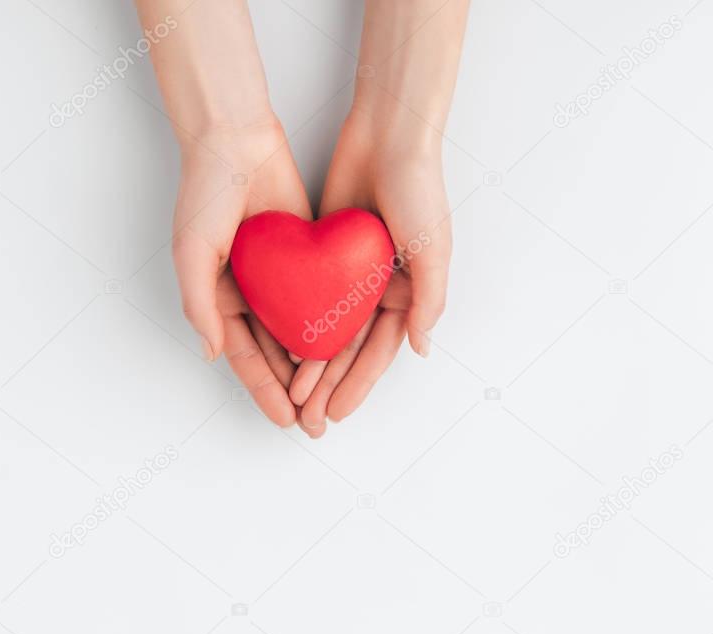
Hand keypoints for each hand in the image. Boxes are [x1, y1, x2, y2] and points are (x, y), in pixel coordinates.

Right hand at [172, 120, 312, 426]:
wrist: (237, 140)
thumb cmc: (205, 193)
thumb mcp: (192, 251)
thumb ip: (199, 304)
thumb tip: (210, 353)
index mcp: (218, 295)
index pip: (243, 354)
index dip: (263, 388)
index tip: (282, 418)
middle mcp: (249, 291)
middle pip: (273, 350)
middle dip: (291, 387)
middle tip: (311, 422)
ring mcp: (278, 274)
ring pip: (299, 329)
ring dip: (314, 363)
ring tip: (332, 396)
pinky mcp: (304, 253)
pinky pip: (319, 295)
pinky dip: (329, 322)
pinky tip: (347, 348)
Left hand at [289, 110, 452, 435]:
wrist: (386, 135)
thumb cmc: (419, 190)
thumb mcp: (433, 248)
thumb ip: (429, 299)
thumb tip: (420, 349)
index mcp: (409, 292)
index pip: (379, 352)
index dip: (358, 385)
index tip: (337, 414)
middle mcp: (379, 287)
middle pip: (350, 348)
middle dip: (330, 385)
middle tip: (308, 418)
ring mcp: (349, 271)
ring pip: (325, 328)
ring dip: (310, 362)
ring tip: (291, 396)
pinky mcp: (324, 250)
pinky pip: (307, 294)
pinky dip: (295, 322)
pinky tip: (279, 347)